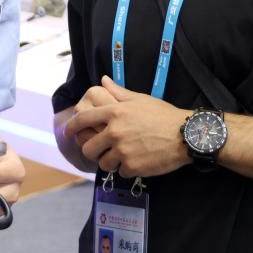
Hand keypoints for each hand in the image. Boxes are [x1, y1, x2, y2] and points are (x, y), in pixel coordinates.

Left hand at [64, 76, 190, 177]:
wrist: (185, 135)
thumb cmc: (163, 115)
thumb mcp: (140, 99)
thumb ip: (118, 92)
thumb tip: (103, 80)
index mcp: (115, 112)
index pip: (84, 119)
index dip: (72, 127)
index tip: (67, 132)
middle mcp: (115, 132)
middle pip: (89, 148)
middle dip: (93, 151)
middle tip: (102, 151)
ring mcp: (122, 151)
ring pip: (103, 163)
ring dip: (111, 162)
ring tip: (123, 157)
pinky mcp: (132, 167)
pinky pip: (121, 172)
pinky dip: (127, 169)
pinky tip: (138, 162)